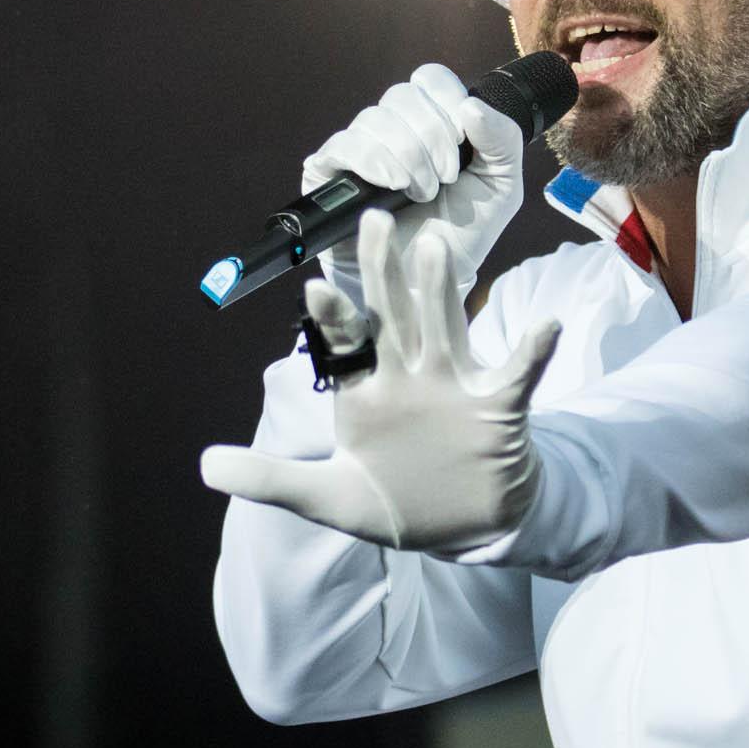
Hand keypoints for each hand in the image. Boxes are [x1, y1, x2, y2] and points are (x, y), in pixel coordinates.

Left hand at [201, 210, 561, 552]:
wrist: (462, 527)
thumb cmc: (396, 502)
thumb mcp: (328, 498)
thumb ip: (269, 479)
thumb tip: (203, 465)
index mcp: (366, 391)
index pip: (346, 343)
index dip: (333, 316)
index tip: (315, 286)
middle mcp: (409, 377)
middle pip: (394, 315)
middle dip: (383, 272)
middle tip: (374, 219)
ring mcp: (454, 388)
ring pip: (446, 328)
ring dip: (442, 290)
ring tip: (437, 246)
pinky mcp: (497, 409)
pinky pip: (518, 375)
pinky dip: (533, 352)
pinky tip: (546, 327)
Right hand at [300, 64, 524, 317]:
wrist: (428, 282)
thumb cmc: (461, 233)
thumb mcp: (501, 187)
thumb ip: (504, 140)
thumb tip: (472, 106)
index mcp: (432, 120)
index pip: (430, 78)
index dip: (447, 102)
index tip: (464, 142)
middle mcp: (393, 128)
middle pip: (401, 96)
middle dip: (431, 136)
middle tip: (446, 178)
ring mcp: (359, 148)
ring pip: (374, 120)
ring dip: (406, 156)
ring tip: (421, 193)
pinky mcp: (329, 173)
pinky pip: (342, 145)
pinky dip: (372, 160)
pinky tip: (391, 185)